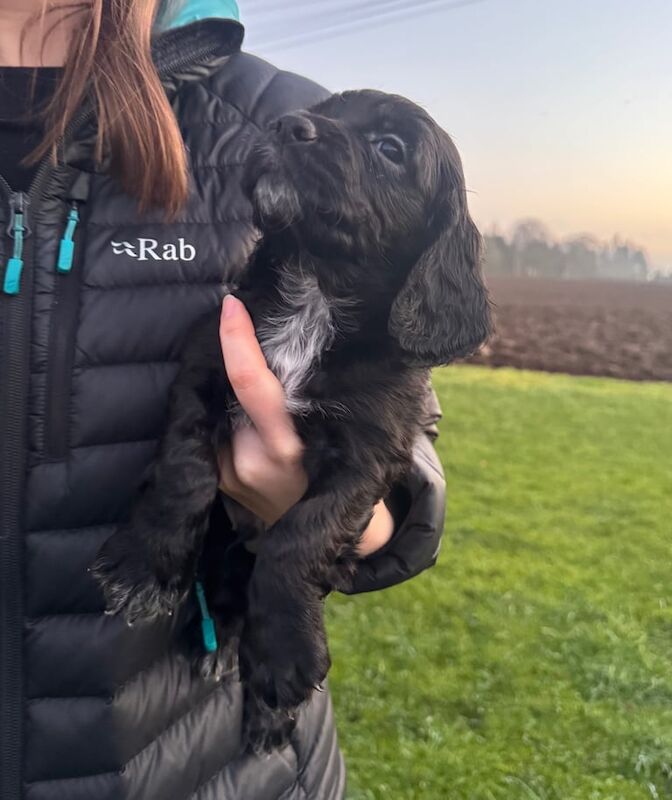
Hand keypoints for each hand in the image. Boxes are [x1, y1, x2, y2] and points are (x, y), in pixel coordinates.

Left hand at [218, 295, 394, 554]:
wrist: (321, 538)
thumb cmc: (339, 472)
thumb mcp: (334, 435)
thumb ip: (304, 398)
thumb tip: (279, 344)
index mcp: (287, 448)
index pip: (253, 386)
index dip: (238, 342)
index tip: (232, 305)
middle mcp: (250, 462)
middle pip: (230, 390)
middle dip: (234, 359)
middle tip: (243, 331)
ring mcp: (227, 474)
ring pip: (220, 408)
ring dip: (230, 389)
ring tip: (260, 402)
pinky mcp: (215, 480)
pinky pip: (215, 429)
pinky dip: (226, 413)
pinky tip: (247, 422)